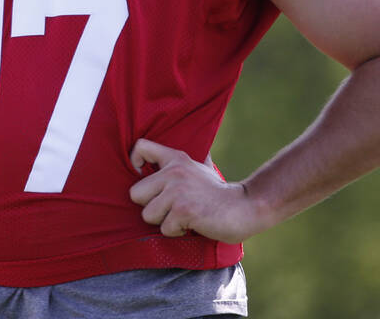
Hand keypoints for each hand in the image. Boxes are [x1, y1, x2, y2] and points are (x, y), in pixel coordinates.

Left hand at [129, 139, 260, 244]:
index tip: (142, 175)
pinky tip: (193, 223)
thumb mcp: (201, 167)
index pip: (141, 147)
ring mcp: (178, 192)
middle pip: (135, 193)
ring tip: (184, 216)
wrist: (245, 208)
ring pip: (148, 215)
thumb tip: (165, 155)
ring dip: (164, 222)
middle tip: (171, 207)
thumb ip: (182, 163)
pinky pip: (164, 228)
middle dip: (151, 206)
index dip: (134, 162)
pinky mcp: (183, 211)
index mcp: (176, 159)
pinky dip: (177, 232)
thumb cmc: (219, 192)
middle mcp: (174, 172)